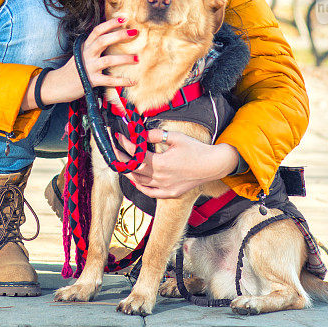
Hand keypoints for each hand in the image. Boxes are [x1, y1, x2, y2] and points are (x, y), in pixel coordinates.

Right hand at [24, 17, 137, 108]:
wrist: (57, 85)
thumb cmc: (74, 69)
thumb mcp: (82, 54)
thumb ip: (94, 47)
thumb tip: (114, 39)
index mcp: (86, 46)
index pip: (97, 31)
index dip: (110, 23)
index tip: (124, 18)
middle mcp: (86, 54)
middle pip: (102, 41)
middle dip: (118, 35)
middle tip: (134, 32)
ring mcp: (88, 67)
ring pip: (107, 60)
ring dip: (124, 59)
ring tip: (137, 58)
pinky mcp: (90, 81)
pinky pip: (108, 81)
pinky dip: (121, 81)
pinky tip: (132, 81)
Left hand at [115, 130, 239, 198]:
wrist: (212, 165)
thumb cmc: (195, 149)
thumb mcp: (175, 137)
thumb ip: (156, 135)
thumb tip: (141, 134)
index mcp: (160, 163)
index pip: (136, 155)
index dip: (125, 145)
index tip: (119, 137)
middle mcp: (160, 177)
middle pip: (134, 170)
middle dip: (122, 159)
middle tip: (115, 151)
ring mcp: (165, 187)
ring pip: (140, 182)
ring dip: (129, 173)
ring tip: (123, 164)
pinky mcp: (170, 193)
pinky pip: (150, 193)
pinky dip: (141, 187)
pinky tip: (136, 181)